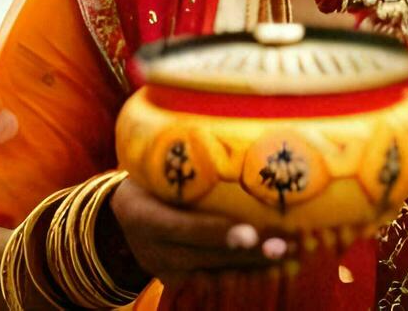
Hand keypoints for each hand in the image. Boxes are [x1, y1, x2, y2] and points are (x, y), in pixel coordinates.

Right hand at [108, 178, 292, 286]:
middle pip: (207, 255)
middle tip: (286, 245)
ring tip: (291, 253)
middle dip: (249, 253)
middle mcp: (154, 250)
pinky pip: (216, 281)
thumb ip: (180, 163)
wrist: (117, 222)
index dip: (218, 232)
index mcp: (142, 215)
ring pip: (217, 273)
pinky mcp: (180, 282)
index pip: (183, 228)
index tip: (250, 233)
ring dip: (255, 266)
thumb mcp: (149, 170)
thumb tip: (228, 124)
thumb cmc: (145, 181)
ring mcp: (167, 271)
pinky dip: (247, 274)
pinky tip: (276, 266)